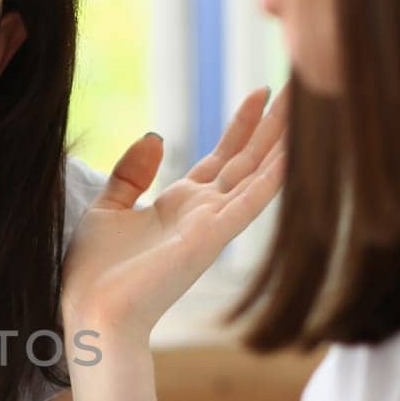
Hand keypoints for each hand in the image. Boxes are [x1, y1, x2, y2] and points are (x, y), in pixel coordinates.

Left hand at [62, 84, 287, 340]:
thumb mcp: (107, 209)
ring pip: (256, 174)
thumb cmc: (94, 273)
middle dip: (273, 125)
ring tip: (306, 106)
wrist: (93, 313)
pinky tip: (293, 152)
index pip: (221, 157)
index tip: (259, 92)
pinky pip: (249, 201)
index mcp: (179, 206)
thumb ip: (132, 173)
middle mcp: (203, 213)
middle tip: (299, 87)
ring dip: (282, 142)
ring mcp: (211, 225)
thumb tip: (156, 136)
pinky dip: (272, 177)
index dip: (241, 125)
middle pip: (247, 160)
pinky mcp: (211, 238)